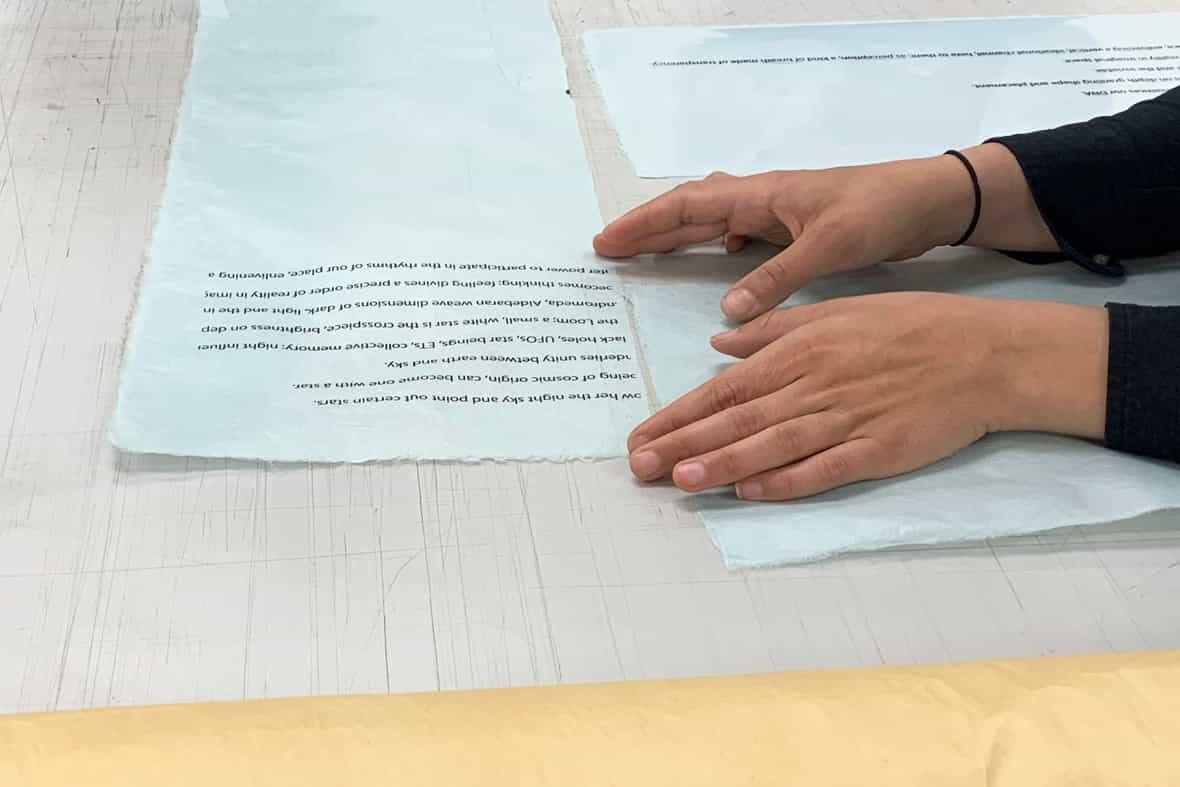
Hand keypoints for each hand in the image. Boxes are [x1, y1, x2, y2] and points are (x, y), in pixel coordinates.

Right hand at [594, 146, 1057, 320]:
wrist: (930, 200)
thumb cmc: (881, 212)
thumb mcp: (830, 246)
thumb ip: (777, 276)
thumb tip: (727, 310)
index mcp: (761, 196)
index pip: (687, 207)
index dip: (644, 225)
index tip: (606, 243)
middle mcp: (762, 200)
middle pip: (690, 209)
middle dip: (648, 227)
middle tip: (609, 248)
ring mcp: (777, 213)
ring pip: (712, 219)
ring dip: (677, 234)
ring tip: (645, 254)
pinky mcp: (795, 228)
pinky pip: (738, 233)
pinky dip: (716, 245)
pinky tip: (717, 266)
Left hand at [626, 293, 1106, 499]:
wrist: (982, 353)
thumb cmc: (908, 325)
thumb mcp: (835, 310)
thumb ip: (774, 330)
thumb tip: (719, 343)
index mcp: (799, 351)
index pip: (723, 389)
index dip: (677, 413)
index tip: (640, 434)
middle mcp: (813, 386)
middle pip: (736, 420)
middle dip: (682, 443)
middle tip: (638, 467)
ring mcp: (844, 420)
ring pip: (770, 446)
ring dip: (721, 464)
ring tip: (678, 479)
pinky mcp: (876, 450)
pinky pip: (822, 469)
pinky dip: (784, 481)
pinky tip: (749, 492)